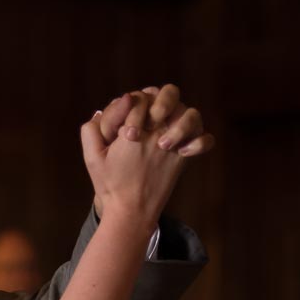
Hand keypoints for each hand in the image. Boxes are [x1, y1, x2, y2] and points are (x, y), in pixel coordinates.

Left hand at [89, 83, 213, 218]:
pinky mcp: (186, 153)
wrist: (126, 206)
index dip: (136, 110)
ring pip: (192, 113)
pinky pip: (205, 139)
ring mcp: (175, 135)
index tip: (128, 136)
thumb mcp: (94, 154)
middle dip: (164, 102)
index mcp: (136, 116)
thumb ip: (97, 127)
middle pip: (171, 93)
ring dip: (182, 124)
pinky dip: (200, 143)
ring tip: (165, 146)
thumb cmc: (109, 179)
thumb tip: (123, 100)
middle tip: (153, 123)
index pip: (142, 96)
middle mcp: (159, 121)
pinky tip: (185, 154)